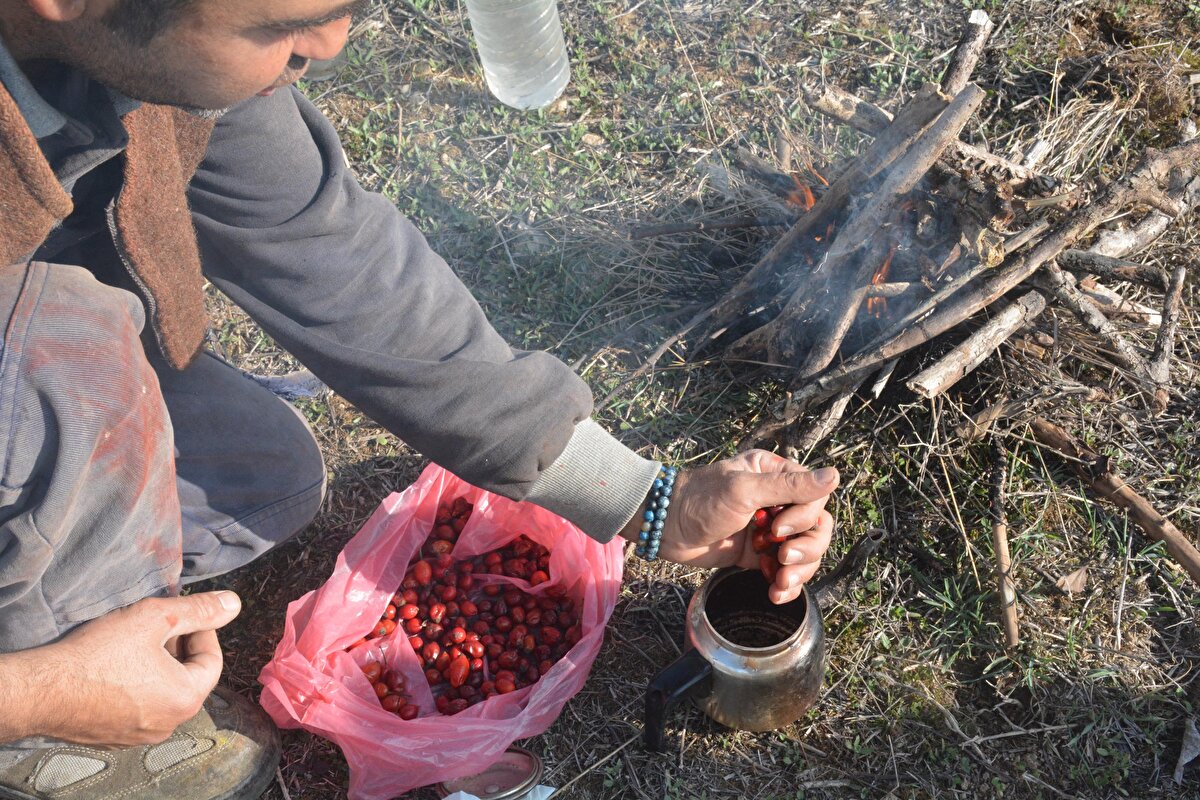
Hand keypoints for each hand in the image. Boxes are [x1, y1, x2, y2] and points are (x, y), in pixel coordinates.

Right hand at [29, 592, 241, 746]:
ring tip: (135, 643)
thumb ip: (200, 611)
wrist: (42, 690)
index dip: (202, 630)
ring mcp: (140, 735)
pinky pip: (139, 707)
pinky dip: (136, 686)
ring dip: (157, 666)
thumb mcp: (156, 618)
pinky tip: (115, 668)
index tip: (182, 614)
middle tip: (157, 626)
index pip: (212, 659)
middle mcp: (169, 724)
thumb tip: (233, 604)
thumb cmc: (98, 654)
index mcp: (186, 699)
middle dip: (178, 648)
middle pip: (189, 677)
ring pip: (164, 692)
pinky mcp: (115, 737)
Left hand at [622, 451, 837, 603]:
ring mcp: (770, 530)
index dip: (804, 517)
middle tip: (782, 557)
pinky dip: (786, 585)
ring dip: (800, 571)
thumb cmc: (700, 499)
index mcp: (775, 474)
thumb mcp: (744, 490)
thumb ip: (789, 487)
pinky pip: (786, 571)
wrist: (666, 528)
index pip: (815, 497)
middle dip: (807, 548)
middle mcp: (777, 500)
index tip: (777, 527)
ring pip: (806, 552)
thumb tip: (834, 475)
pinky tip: (776, 593)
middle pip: (817, 527)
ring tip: (780, 583)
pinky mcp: (758, 554)